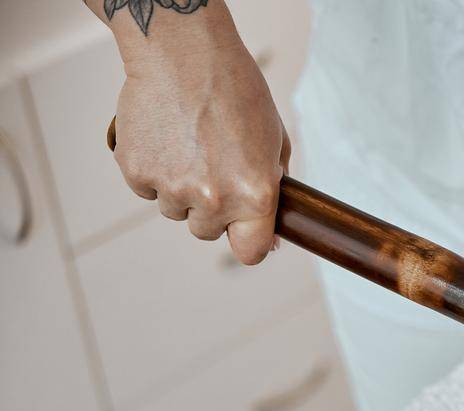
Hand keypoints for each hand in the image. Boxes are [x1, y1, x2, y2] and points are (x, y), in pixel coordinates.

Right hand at [113, 38, 287, 264]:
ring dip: (179, 188)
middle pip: (206, 231)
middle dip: (210, 208)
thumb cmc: (234, 90)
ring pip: (174, 210)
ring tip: (187, 144)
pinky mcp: (136, 171)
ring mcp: (171, 187)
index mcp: (254, 195)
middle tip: (211, 166)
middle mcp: (213, 198)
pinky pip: (145, 188)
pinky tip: (164, 137)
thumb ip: (274, 190)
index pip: (250, 252)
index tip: (242, 230)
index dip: (246, 241)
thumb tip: (270, 237)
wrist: (182, 52)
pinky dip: (152, 169)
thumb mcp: (275, 141)